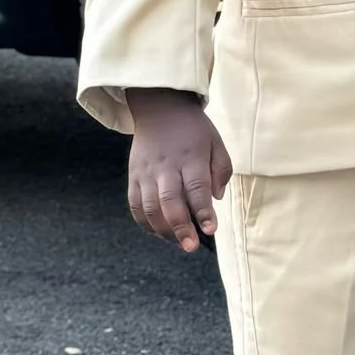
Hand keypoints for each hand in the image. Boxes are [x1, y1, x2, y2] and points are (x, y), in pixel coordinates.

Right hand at [124, 88, 232, 252]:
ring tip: (179, 243)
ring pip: (150, 207)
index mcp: (191, 157)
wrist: (159, 108)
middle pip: (170, 200)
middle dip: (181, 227)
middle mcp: (166, 166)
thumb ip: (221, 171)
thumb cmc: (193, 130)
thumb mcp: (216, 143)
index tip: (211, 229)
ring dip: (164, 230)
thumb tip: (215, 199)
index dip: (203, 210)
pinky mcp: (133, 176)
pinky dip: (146, 223)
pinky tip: (160, 232)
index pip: (197, 187)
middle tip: (191, 246)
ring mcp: (146, 172)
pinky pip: (135, 206)